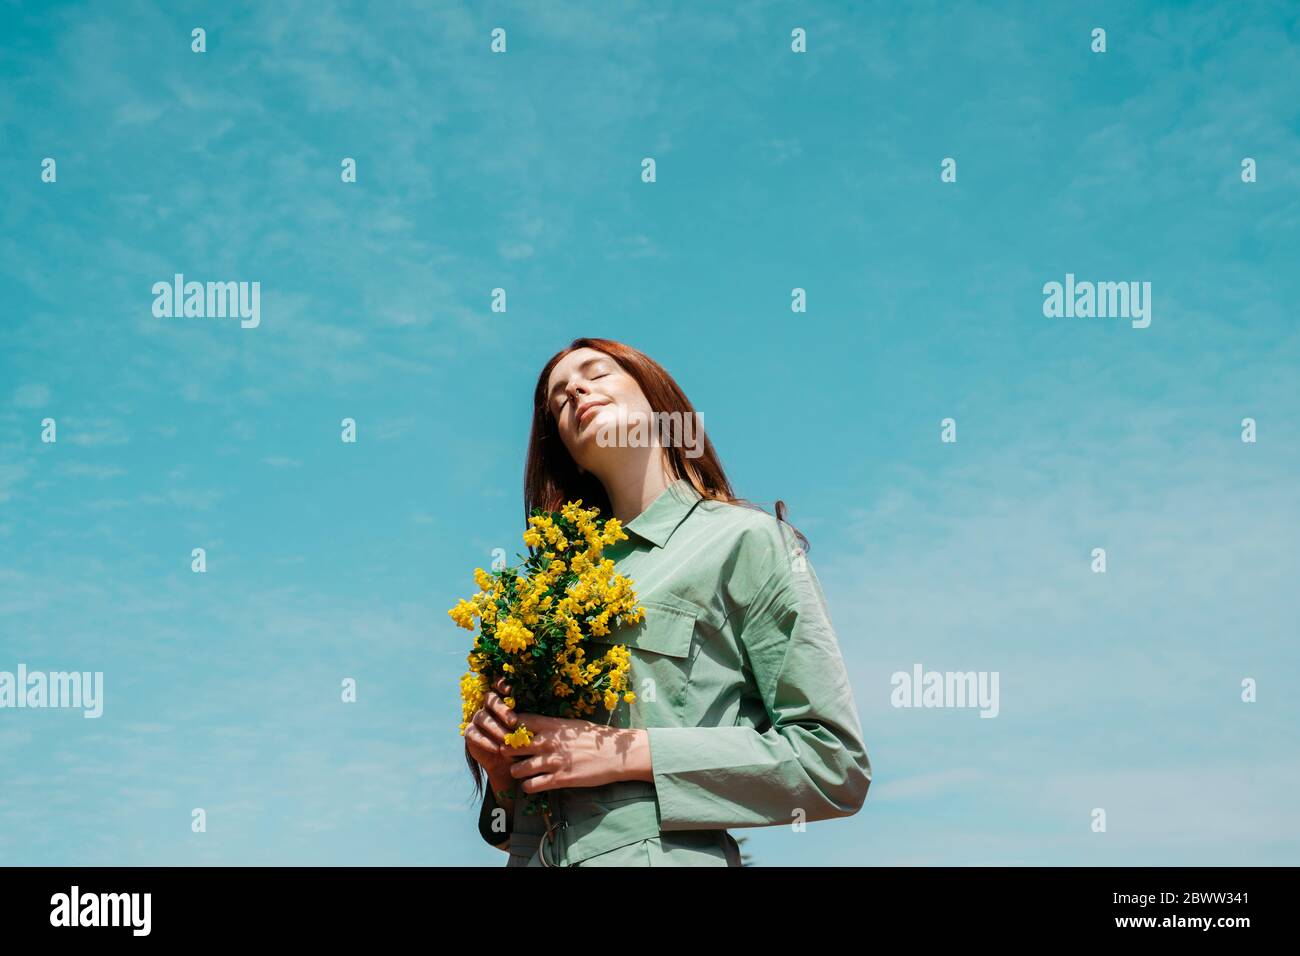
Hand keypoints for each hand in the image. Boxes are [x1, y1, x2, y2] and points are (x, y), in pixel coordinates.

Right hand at [464, 677, 521, 796]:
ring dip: (495, 728)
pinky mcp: (470, 732)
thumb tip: (541, 709)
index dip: (501, 684)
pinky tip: (497, 748)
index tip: (510, 690)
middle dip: (501, 709)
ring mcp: (478, 718)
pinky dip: (485, 741)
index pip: (498, 684)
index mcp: (503, 699)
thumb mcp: (528, 728)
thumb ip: (530, 717)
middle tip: (513, 721)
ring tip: (507, 739)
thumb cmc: (523, 740)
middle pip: (490, 699)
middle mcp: (488, 706)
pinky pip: (473, 733)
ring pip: (482, 717)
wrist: (510, 762)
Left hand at [503, 713, 652, 793]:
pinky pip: (531, 785)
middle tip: (511, 757)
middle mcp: (549, 742)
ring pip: (518, 769)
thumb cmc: (596, 738)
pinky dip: (528, 786)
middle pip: (512, 746)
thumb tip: (536, 727)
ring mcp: (553, 761)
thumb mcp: (573, 725)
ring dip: (516, 772)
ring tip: (521, 772)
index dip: (510, 727)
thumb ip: (553, 727)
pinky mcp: (559, 779)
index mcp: (552, 725)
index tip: (510, 732)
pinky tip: (532, 784)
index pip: (520, 721)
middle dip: (508, 753)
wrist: (616, 754)